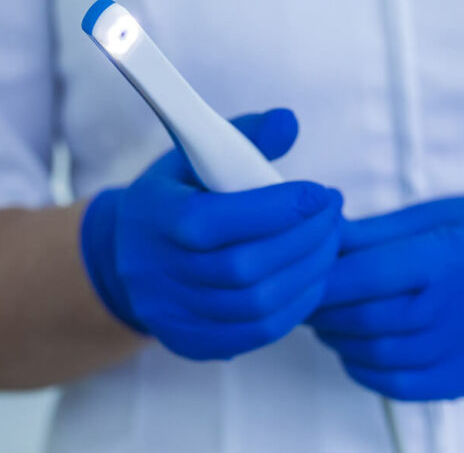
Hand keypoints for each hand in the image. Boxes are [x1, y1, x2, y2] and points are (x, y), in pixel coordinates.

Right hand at [81, 108, 343, 359]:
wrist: (129, 257)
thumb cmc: (176, 197)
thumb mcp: (195, 156)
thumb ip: (244, 136)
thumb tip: (289, 122)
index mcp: (153, 218)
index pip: (216, 221)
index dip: (278, 209)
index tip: (320, 193)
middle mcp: (156, 273)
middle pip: (244, 268)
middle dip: (305, 239)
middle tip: (334, 214)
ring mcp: (173, 315)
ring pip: (257, 305)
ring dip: (309, 272)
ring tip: (331, 242)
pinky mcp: (192, 342)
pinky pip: (257, 333)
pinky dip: (297, 305)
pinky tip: (313, 277)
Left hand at [309, 186, 463, 399]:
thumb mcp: (434, 213)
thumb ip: (375, 233)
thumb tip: (318, 242)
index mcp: (457, 252)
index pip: (371, 275)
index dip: (325, 280)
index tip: (301, 276)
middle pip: (371, 320)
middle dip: (325, 312)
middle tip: (306, 300)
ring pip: (383, 357)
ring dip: (341, 342)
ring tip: (329, 323)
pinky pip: (406, 386)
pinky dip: (369, 372)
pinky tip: (357, 351)